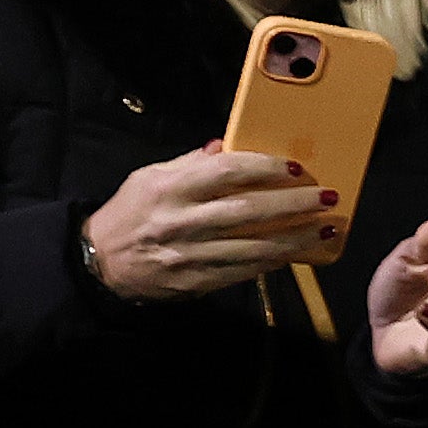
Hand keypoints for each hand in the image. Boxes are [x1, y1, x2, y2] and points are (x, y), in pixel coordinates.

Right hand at [82, 144, 329, 299]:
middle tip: (326, 197)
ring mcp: (192, 255)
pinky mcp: (198, 281)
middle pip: (248, 210)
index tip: (295, 167)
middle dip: (292, 204)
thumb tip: (228, 145)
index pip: (226, 172)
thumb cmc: (130, 212)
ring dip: (296, 238)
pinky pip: (244, 271)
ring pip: (254, 246)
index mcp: (170, 189)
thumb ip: (191, 164)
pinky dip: (274, 261)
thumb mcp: (150, 177)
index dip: (264, 168)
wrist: (100, 263)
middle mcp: (183, 222)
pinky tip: (298, 253)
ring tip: (327, 228)